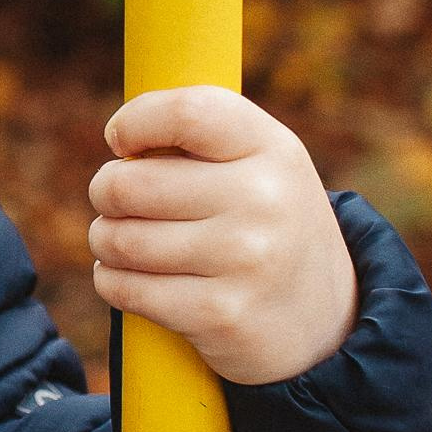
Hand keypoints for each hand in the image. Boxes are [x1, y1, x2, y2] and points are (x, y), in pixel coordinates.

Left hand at [89, 87, 359, 385]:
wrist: (325, 318)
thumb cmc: (264, 224)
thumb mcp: (259, 164)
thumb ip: (199, 134)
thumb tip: (120, 134)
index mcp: (272, 149)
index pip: (186, 112)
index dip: (134, 123)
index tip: (121, 142)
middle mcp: (263, 199)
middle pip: (129, 184)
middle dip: (106, 192)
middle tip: (116, 201)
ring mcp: (244, 259)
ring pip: (118, 239)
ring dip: (106, 240)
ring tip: (125, 243)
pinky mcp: (219, 313)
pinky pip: (123, 287)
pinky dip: (111, 281)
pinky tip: (130, 278)